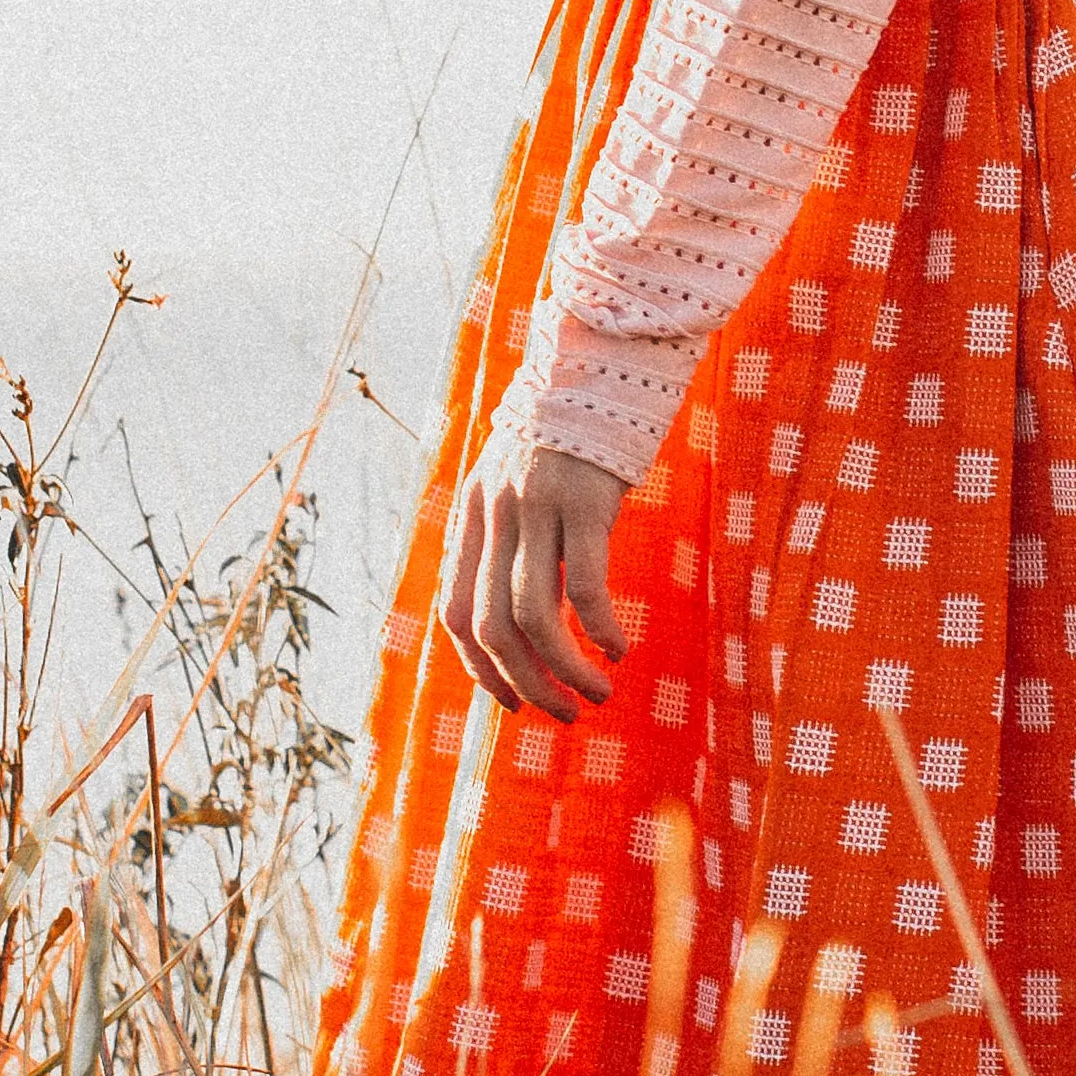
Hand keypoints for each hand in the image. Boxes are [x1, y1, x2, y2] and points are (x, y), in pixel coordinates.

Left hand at [441, 439, 631, 720]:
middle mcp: (496, 513)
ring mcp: (538, 505)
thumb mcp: (519, 481)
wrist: (603, 361)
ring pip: (535, 615)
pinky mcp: (584, 500)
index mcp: (474, 513)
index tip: (514, 702)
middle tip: (565, 714)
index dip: (480, 668)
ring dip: (566, 669)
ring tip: (599, 693)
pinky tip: (619, 647)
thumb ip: (511, 535)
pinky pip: (585, 585)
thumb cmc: (570, 434)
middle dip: (527, 683)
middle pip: (492, 626)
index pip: (456, 612)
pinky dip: (599, 629)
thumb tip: (520, 614)